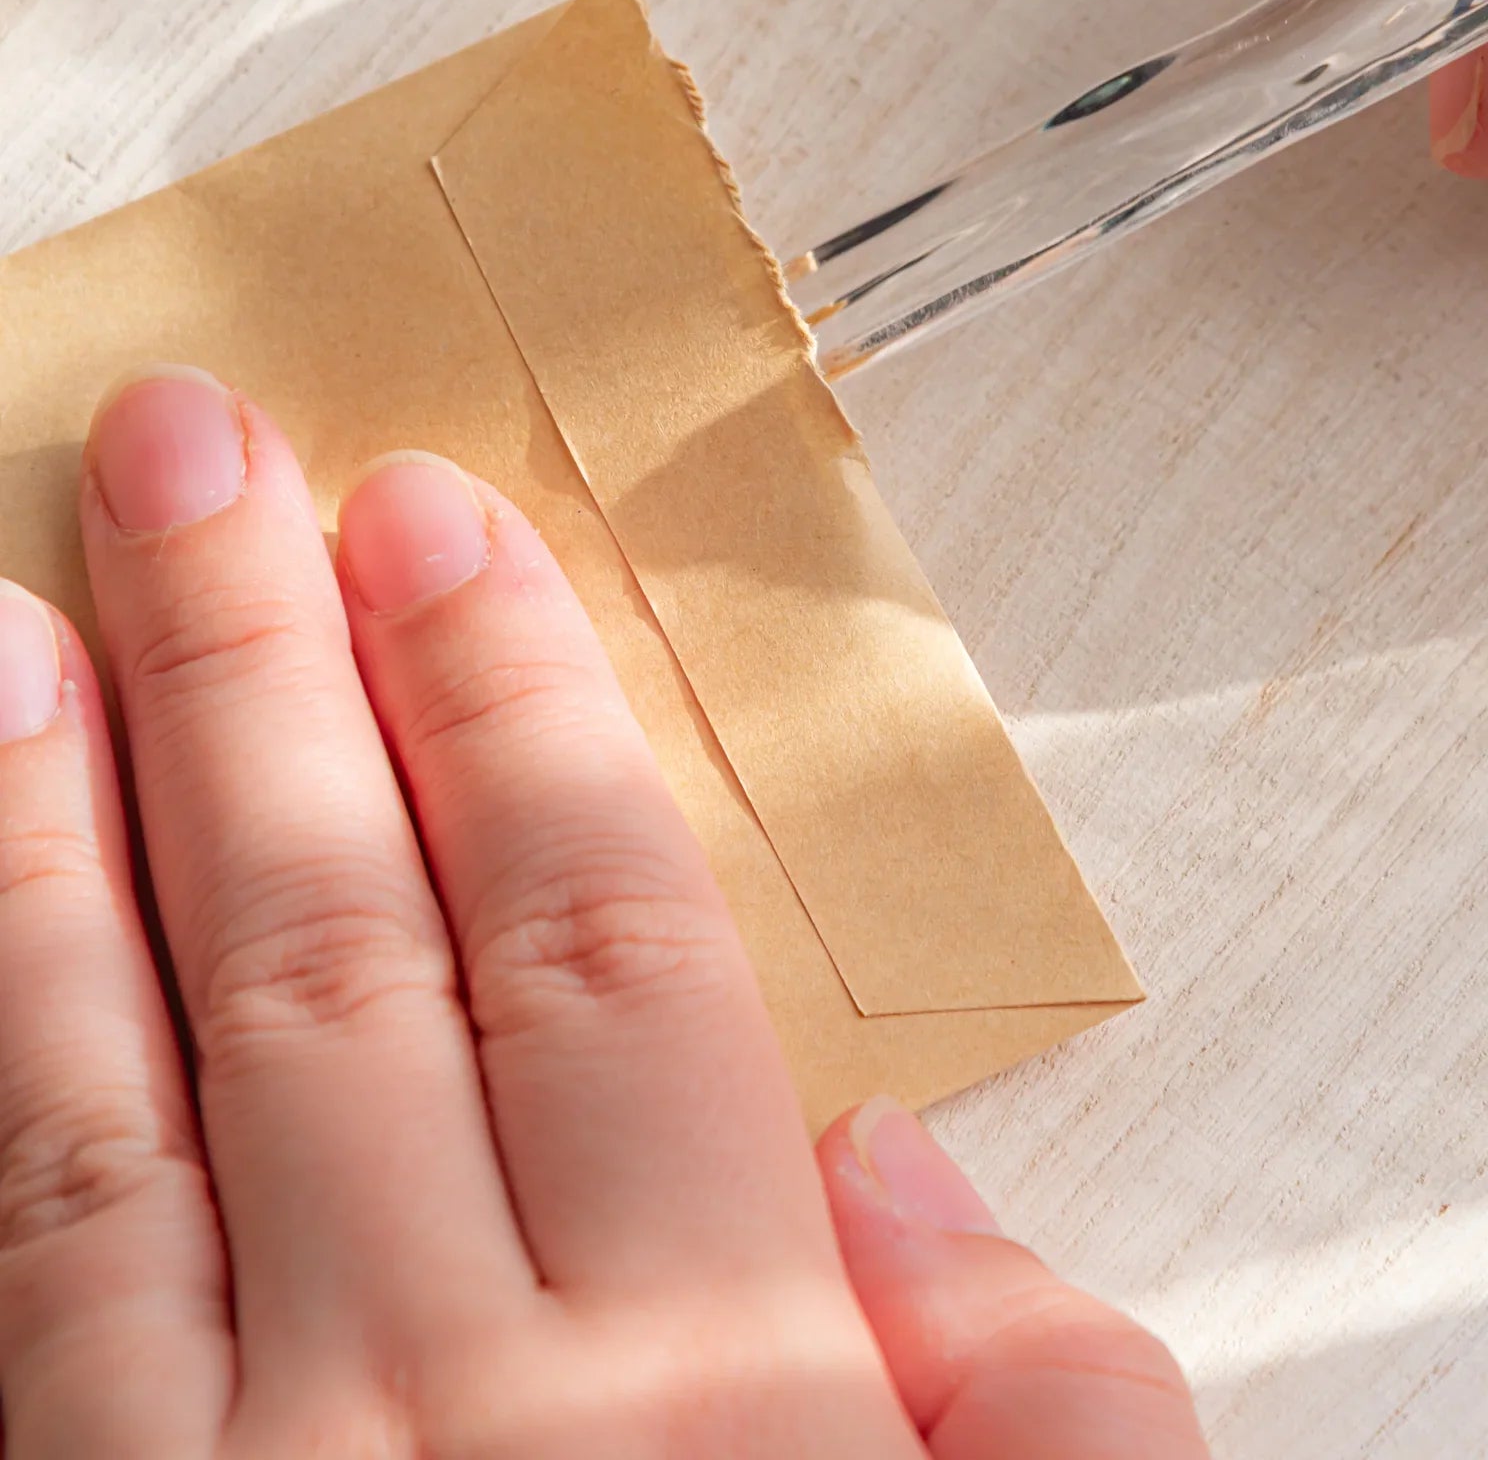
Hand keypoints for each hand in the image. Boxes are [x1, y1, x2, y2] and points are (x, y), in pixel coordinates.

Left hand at [0, 365, 1206, 1458]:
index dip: (510, 707)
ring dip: (52, 836)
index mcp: (727, 1389)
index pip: (596, 940)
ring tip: (9, 621)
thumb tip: (908, 1153)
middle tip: (194, 456)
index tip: (431, 525)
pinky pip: (12, 1287)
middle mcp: (459, 1415)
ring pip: (117, 1097)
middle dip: (263, 677)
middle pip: (350, 951)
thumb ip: (1052, 1393)